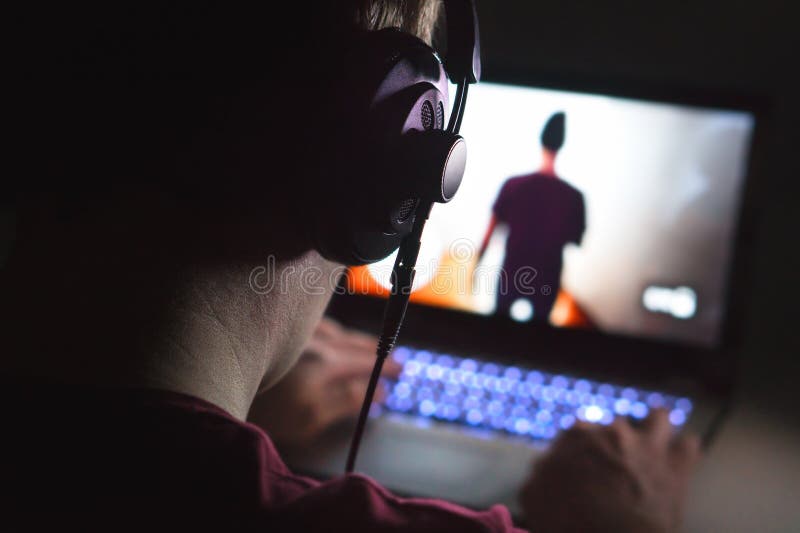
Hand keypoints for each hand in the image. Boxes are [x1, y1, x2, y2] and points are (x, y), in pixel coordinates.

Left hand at [248, 317, 399, 446]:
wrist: (213, 378)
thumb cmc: (261, 408)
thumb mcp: (308, 418)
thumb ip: (344, 403)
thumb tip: (375, 392)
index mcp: (325, 364)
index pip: (363, 369)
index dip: (380, 376)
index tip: (395, 380)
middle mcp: (314, 341)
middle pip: (353, 346)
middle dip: (376, 355)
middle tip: (398, 362)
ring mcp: (296, 331)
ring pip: (336, 330)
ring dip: (357, 340)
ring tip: (370, 346)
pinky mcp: (277, 325)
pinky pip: (317, 323)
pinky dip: (333, 329)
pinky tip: (332, 333)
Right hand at [519, 410, 700, 532]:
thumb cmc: (570, 521)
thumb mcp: (534, 498)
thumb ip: (539, 477)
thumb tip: (543, 470)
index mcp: (576, 436)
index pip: (575, 435)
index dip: (579, 453)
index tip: (580, 470)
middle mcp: (612, 432)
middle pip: (615, 427)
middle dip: (616, 442)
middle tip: (613, 466)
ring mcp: (647, 445)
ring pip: (658, 418)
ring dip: (656, 427)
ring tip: (655, 437)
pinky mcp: (676, 467)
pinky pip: (689, 446)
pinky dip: (684, 451)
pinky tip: (681, 457)